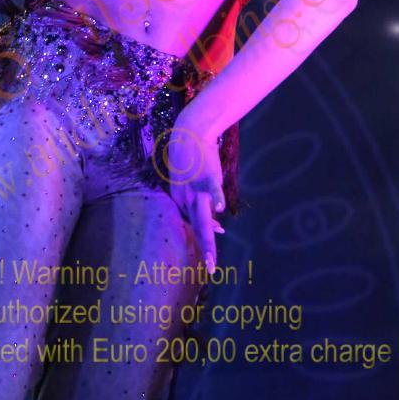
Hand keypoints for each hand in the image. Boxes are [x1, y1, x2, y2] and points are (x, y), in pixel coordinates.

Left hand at [162, 106, 225, 274]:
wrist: (190, 131)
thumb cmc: (192, 157)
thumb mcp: (190, 180)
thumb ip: (200, 200)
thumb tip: (217, 221)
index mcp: (179, 198)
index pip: (192, 222)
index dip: (204, 235)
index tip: (215, 245)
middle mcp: (184, 196)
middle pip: (196, 225)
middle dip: (204, 248)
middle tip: (211, 269)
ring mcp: (195, 187)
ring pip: (202, 216)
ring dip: (207, 237)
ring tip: (211, 256)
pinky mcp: (207, 175)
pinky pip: (212, 189)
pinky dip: (215, 198)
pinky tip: (219, 209)